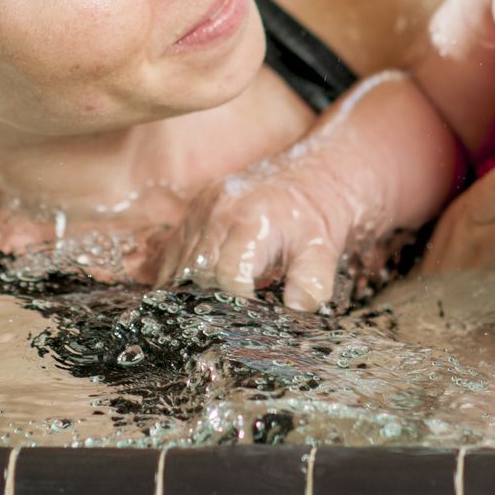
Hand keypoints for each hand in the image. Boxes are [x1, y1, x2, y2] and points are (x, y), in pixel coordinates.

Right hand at [159, 159, 359, 313]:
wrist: (305, 175)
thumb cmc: (313, 216)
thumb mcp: (322, 249)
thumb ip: (312, 281)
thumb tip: (297, 310)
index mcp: (251, 220)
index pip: (227, 273)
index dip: (235, 301)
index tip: (249, 318)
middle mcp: (218, 212)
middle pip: (199, 271)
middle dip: (212, 299)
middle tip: (230, 319)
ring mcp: (200, 211)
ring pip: (179, 265)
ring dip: (192, 291)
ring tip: (212, 309)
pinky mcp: (191, 213)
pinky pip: (172, 252)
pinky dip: (179, 276)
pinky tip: (195, 293)